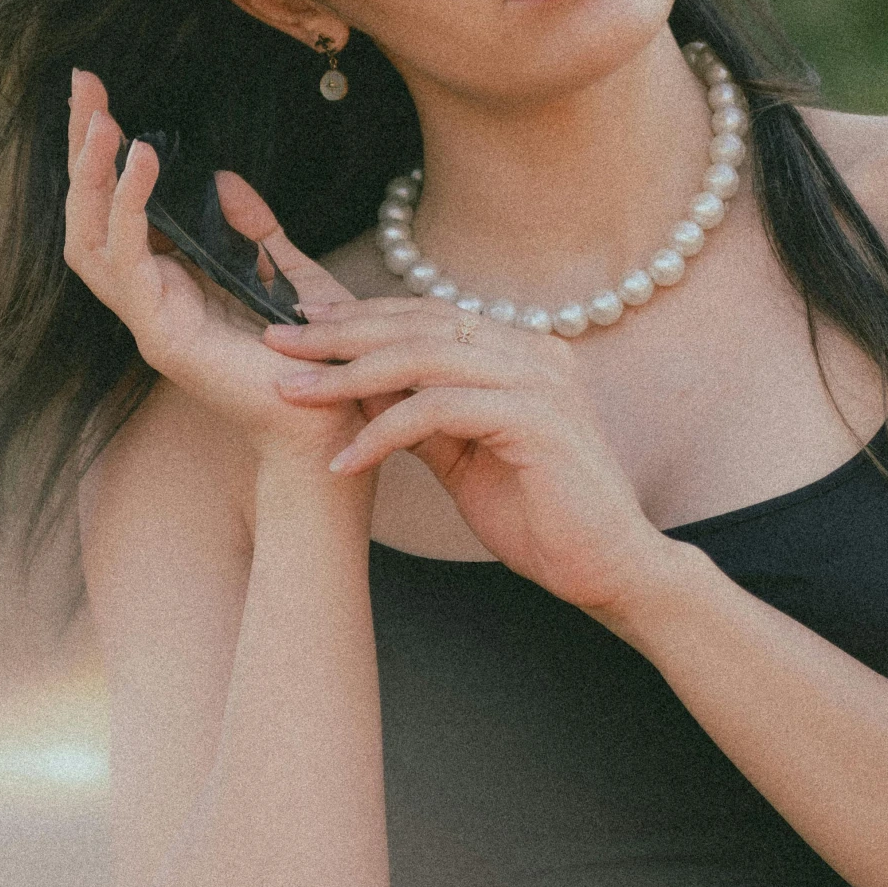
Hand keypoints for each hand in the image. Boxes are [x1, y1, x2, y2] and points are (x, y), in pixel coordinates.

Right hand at [63, 68, 377, 470]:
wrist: (340, 417)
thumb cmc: (319, 355)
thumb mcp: (287, 271)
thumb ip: (253, 228)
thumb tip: (221, 178)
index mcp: (170, 285)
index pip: (112, 211)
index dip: (102, 155)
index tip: (100, 95)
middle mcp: (148, 302)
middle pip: (86, 216)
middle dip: (82, 148)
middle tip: (83, 84)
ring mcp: (149, 322)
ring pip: (90, 238)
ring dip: (92, 174)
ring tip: (104, 119)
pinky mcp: (163, 337)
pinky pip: (130, 262)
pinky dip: (130, 209)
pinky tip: (141, 162)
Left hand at [264, 296, 666, 613]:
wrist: (610, 570)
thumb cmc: (541, 517)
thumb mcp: (465, 457)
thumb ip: (423, 417)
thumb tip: (358, 389)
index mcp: (522, 352)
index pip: (429, 315)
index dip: (362, 316)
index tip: (301, 327)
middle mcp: (534, 353)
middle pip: (420, 322)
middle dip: (341, 332)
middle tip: (277, 343)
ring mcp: (540, 381)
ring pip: (424, 357)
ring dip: (348, 375)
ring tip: (292, 394)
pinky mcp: (536, 419)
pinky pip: (439, 410)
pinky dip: (384, 432)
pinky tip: (344, 460)